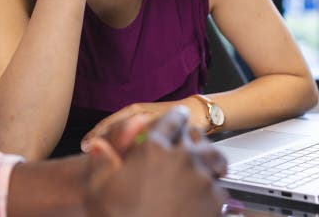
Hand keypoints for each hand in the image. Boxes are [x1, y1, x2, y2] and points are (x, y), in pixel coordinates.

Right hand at [84, 106, 227, 216]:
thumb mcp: (98, 190)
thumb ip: (100, 163)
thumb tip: (97, 145)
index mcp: (153, 150)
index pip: (171, 121)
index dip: (175, 118)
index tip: (179, 117)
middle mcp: (181, 159)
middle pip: (199, 137)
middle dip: (197, 138)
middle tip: (194, 142)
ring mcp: (201, 179)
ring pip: (215, 159)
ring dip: (211, 160)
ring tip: (210, 166)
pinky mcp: (217, 202)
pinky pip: (221, 188)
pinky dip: (215, 191)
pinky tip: (207, 198)